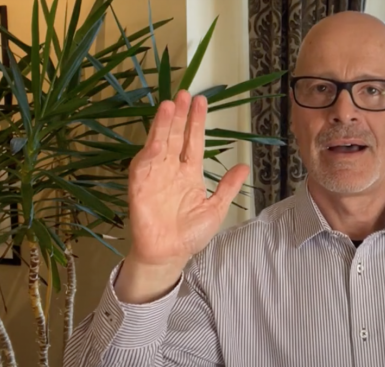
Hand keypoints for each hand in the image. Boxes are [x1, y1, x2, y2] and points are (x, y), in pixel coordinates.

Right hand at [116, 91, 248, 302]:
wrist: (169, 255)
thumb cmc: (190, 234)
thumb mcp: (216, 208)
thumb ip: (228, 186)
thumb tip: (245, 166)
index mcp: (190, 173)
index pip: (193, 141)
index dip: (196, 122)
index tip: (200, 102)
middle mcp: (171, 169)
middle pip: (175, 136)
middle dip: (180, 115)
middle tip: (184, 94)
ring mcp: (155, 175)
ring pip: (159, 143)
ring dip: (163, 125)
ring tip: (170, 105)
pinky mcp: (139, 184)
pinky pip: (144, 163)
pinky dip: (150, 148)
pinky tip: (157, 135)